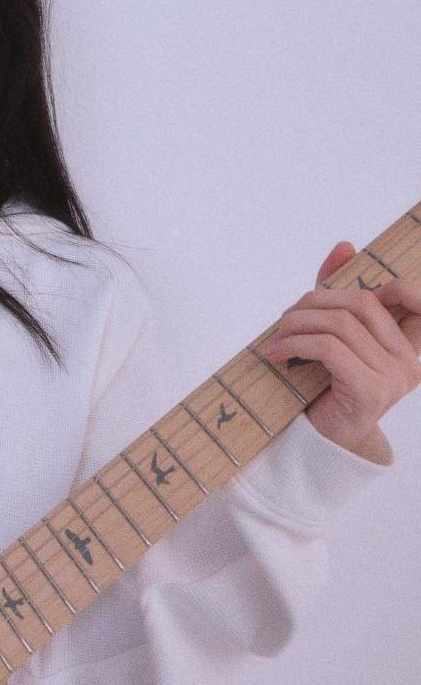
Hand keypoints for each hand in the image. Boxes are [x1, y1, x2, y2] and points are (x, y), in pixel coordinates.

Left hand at [260, 240, 420, 460]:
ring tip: (277, 336)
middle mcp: (410, 360)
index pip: (416, 298)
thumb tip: (345, 246)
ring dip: (297, 324)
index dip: (386, 284)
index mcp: (410, 344)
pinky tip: (277, 353)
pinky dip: (295, 344)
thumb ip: (339, 290)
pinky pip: (328, 348)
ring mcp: (394, 377)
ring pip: (340, 324)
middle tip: (287, 318)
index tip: (341, 294)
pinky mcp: (369, 390)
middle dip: (315, 301)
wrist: (321, 438)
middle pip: (362, 302)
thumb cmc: (326, 382)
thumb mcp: (332, 331)